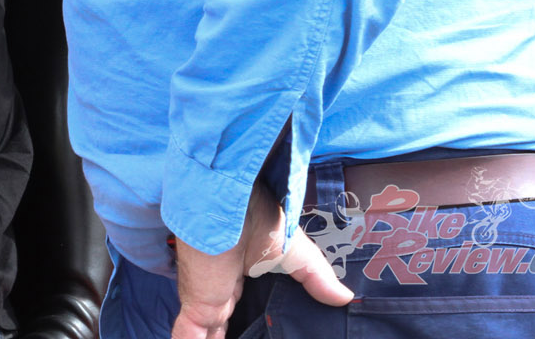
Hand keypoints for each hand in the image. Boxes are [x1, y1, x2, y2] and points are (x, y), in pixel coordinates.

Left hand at [171, 184, 353, 337]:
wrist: (232, 208)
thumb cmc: (262, 222)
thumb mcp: (296, 254)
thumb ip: (316, 278)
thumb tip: (345, 297)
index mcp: (239, 277)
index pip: (239, 308)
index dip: (245, 325)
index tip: (260, 337)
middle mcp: (221, 290)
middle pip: (220, 325)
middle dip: (224, 337)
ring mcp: (208, 299)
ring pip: (205, 334)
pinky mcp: (197, 304)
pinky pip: (189, 334)